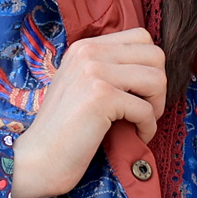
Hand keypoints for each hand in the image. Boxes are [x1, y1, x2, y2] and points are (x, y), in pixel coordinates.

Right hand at [10, 29, 167, 197]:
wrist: (37, 159)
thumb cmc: (65, 130)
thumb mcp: (82, 86)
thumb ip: (109, 69)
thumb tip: (151, 69)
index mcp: (85, 46)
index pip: (142, 38)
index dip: (150, 68)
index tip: (140, 94)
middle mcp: (88, 51)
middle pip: (155, 55)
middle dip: (159, 86)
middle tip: (146, 110)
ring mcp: (94, 72)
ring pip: (156, 78)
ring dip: (157, 106)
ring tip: (141, 123)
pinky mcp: (101, 97)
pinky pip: (147, 108)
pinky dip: (148, 127)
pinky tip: (135, 137)